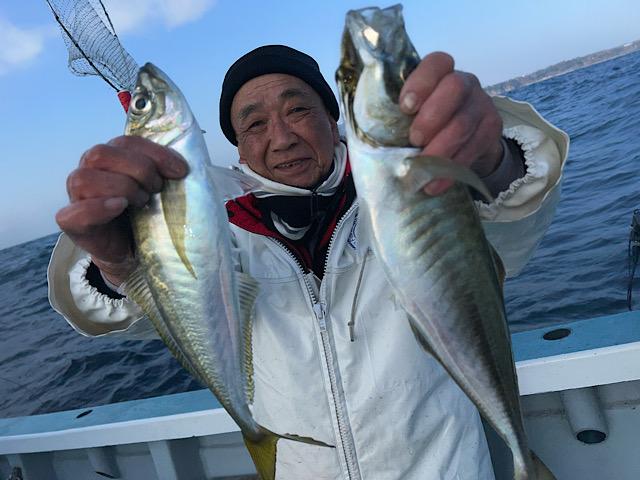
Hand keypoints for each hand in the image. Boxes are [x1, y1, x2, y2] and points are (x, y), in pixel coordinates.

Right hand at [55, 136, 187, 285]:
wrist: (136, 252)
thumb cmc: (148, 215)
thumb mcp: (160, 190)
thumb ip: (165, 172)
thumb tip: (182, 167)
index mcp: (111, 157)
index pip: (127, 142)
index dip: (155, 153)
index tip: (181, 171)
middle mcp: (89, 171)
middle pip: (102, 154)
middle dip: (138, 169)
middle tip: (157, 189)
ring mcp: (77, 196)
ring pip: (85, 178)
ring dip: (121, 188)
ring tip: (142, 203)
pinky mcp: (72, 223)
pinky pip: (75, 212)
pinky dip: (98, 208)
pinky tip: (119, 207)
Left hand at [399, 52, 503, 194]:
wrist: (462, 146)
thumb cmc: (423, 127)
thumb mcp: (406, 116)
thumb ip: (387, 112)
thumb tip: (350, 122)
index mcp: (440, 74)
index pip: (437, 62)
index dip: (421, 81)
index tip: (405, 107)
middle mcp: (465, 83)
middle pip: (455, 88)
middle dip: (432, 116)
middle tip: (414, 141)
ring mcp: (481, 105)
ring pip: (464, 122)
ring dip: (440, 148)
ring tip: (422, 169)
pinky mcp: (492, 130)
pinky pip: (474, 148)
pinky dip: (451, 169)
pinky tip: (434, 183)